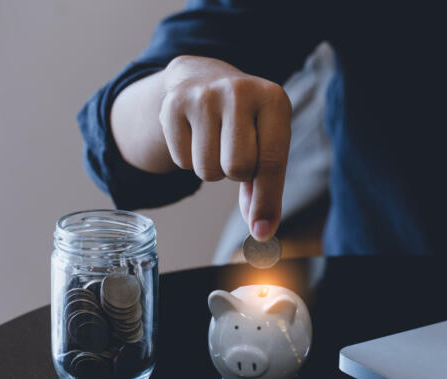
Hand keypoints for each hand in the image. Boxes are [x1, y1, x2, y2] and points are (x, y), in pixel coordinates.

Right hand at [111, 56, 291, 240]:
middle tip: (236, 153)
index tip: (262, 230)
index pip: (272, 161)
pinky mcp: (173, 105)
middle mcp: (239, 91)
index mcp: (274, 99)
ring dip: (213, 168)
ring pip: (207, 169)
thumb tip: (260, 232)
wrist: (202, 78)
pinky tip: (196, 135)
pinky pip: (182, 161)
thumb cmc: (245, 123)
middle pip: (237, 168)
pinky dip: (189, 159)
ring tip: (216, 142)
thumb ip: (266, 189)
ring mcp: (203, 95)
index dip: (267, 200)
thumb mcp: (267, 144)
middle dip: (236, 174)